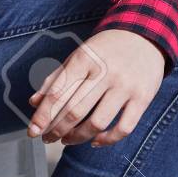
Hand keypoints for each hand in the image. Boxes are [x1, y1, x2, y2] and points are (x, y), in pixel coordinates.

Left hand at [27, 29, 165, 146]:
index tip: (32, 131)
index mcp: (84, 59)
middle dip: (56, 130)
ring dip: (78, 137)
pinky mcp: (143, 97)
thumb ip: (56, 78)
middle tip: (47, 138)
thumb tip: (34, 102)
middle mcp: (105, 72)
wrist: (145, 35)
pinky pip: (124, 127)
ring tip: (67, 140)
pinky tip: (95, 141)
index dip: (43, 115)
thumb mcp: (79, 55)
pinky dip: (107, 140)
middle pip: (75, 110)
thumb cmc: (106, 49)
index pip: (58, 92)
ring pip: (97, 123)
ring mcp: (125, 86)